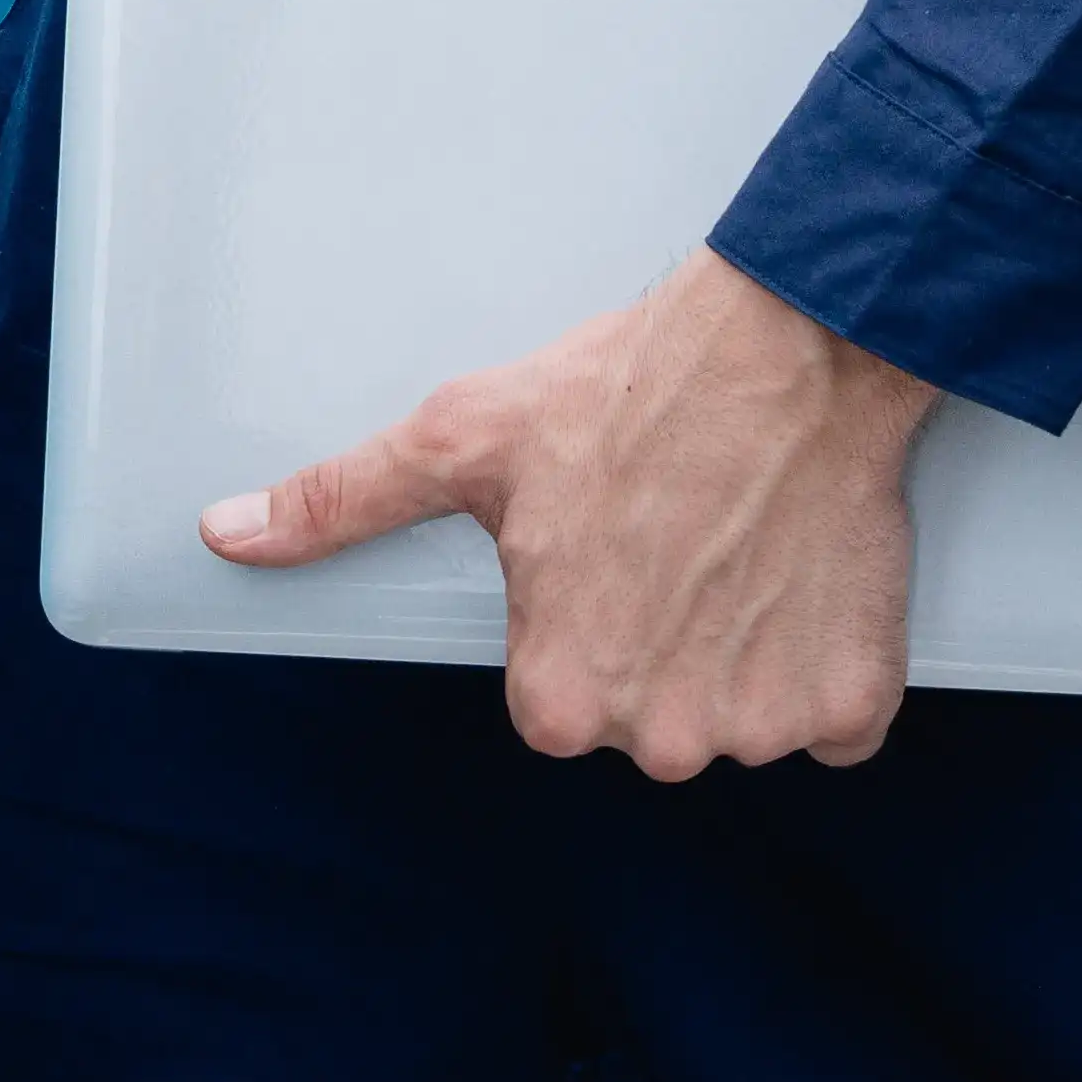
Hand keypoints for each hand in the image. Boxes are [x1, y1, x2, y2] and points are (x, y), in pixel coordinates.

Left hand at [203, 248, 937, 775]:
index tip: (602, 548)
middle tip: (671, 535)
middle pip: (651, 718)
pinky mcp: (856, 700)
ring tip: (737, 542)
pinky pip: (835, 717)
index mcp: (563, 697)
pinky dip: (825, 661)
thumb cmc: (623, 388)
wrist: (791, 342)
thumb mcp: (460, 439)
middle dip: (659, 640)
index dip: (576, 617)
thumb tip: (226, 534)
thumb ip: (339, 503)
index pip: (556, 699)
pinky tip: (798, 573)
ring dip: (742, 650)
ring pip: (742, 717)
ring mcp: (767, 726)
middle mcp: (665, 740)